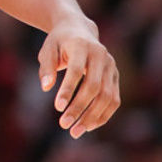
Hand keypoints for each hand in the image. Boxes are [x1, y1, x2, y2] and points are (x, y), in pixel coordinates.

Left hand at [37, 17, 119, 138]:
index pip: (76, 71)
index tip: (58, 107)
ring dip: (92, 116)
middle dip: (79, 107)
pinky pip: (114, 100)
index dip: (68, 90)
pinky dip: (103, 115)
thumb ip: (46, 67)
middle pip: (94, 87)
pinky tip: (88, 126)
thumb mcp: (47, 50)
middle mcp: (101, 56)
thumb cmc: (58, 42)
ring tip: (75, 131)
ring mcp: (112, 67)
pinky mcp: (116, 77)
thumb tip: (46, 87)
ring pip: (107, 96)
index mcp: (82, 46)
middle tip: (64, 125)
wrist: (78, 30)